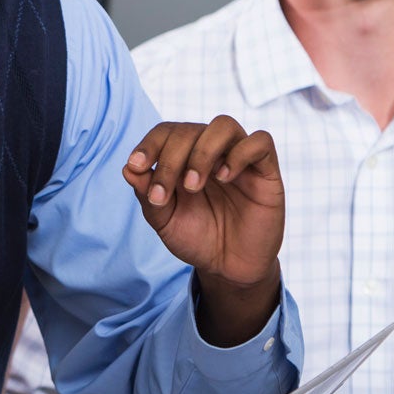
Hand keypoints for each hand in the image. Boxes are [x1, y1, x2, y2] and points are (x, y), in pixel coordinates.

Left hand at [124, 116, 282, 289]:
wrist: (229, 268)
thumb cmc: (197, 239)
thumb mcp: (165, 221)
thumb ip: (147, 194)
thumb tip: (128, 169)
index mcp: (185, 158)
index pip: (167, 132)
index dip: (149, 143)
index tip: (137, 166)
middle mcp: (212, 152)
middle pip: (190, 129)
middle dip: (171, 157)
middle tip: (165, 192)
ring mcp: (239, 158)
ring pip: (224, 125)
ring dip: (202, 151)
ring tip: (193, 185)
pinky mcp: (266, 171)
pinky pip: (260, 142)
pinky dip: (239, 154)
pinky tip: (225, 177)